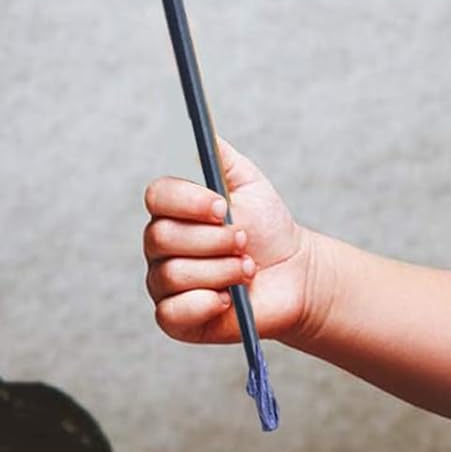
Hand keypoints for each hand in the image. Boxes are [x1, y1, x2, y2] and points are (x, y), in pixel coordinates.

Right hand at [143, 137, 319, 346]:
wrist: (293, 273)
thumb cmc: (267, 227)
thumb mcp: (249, 183)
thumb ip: (220, 156)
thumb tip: (200, 132)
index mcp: (174, 209)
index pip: (157, 196)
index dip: (187, 201)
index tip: (221, 206)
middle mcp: (161, 246)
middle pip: (161, 237)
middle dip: (213, 240)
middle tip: (244, 240)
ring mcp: (164, 283)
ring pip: (173, 274)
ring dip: (221, 270)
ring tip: (248, 269)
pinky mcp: (175, 319)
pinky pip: (172, 313)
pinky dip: (206, 303)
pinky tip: (229, 298)